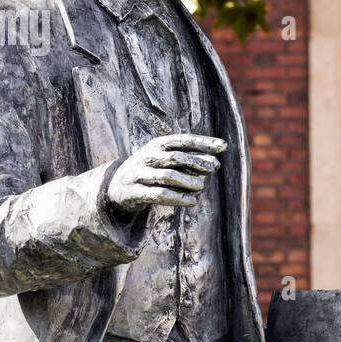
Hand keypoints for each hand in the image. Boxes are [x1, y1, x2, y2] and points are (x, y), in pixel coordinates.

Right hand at [106, 133, 225, 216]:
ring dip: (188, 181)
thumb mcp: (168, 162)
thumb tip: (215, 164)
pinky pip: (158, 195)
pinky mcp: (134, 192)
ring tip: (201, 187)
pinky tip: (192, 201)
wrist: (117, 187)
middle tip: (213, 169)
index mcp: (157, 145)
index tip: (223, 146)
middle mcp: (147, 157)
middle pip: (175, 157)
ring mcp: (139, 174)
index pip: (182, 140)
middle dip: (196, 162)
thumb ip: (189, 162)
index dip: (203, 142)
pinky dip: (177, 198)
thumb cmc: (151, 172)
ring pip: (167, 176)